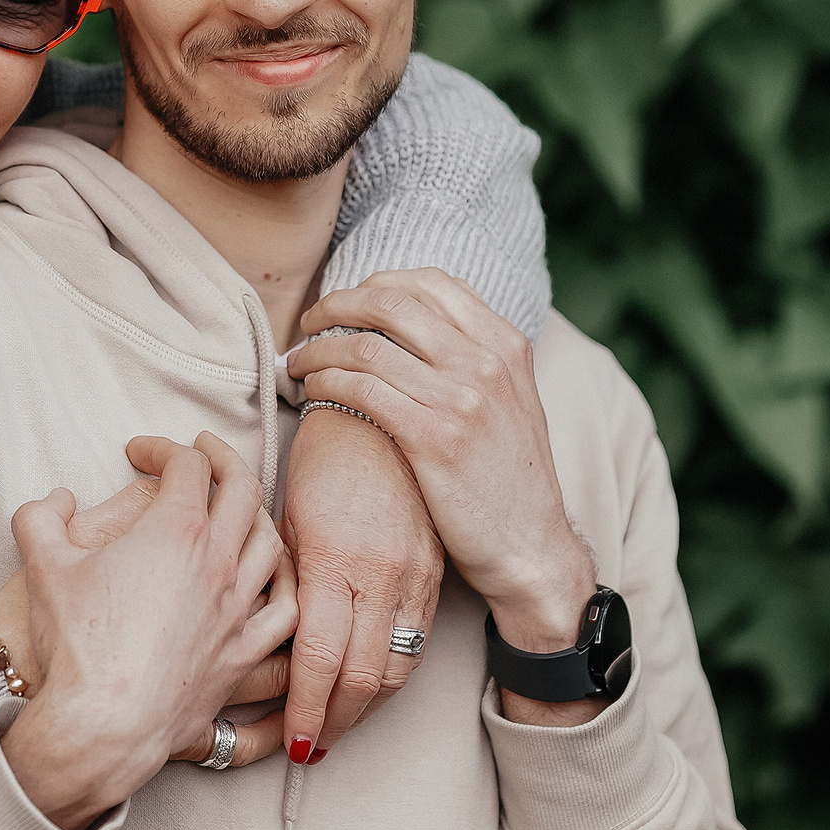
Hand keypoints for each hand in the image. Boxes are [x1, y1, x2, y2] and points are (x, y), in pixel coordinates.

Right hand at [0, 449, 294, 732]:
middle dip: (223, 460)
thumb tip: (53, 500)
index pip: (186, 465)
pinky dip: (286, 584)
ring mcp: (238, 610)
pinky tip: (275, 578)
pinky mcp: (243, 654)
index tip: (141, 453)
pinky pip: (287, 610)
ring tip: (240, 508)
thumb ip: (40, 517)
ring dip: (257, 514)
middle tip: (203, 453)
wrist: (100, 724)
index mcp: (176, 531)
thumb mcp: (42, 566)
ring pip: (272, 544)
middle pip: (243, 489)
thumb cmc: (75, 646)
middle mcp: (218, 563)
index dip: (162, 448)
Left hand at [277, 409, 443, 762]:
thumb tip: (271, 634)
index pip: (320, 659)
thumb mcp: (289, 514)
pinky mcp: (434, 572)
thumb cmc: (325, 456)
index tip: (292, 741)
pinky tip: (369, 685)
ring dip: (366, 707)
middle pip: (362, 678)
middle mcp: (379, 574)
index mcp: (332, 559)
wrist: (384, 414)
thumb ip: (286, 577)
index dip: (306, 711)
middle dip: (335, 724)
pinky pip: (416, 640)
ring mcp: (412, 575)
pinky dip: (391, 673)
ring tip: (338, 726)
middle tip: (311, 749)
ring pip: (395, 667)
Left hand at [288, 270, 605, 725]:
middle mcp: (486, 361)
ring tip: (298, 363)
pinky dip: (325, 381)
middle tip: (308, 324)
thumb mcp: (512, 401)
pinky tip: (312, 392)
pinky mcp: (434, 438)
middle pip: (392, 301)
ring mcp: (462, 398)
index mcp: (506, 343)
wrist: (531, 547)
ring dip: (318, 348)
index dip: (375, 283)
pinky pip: (361, 388)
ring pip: (366, 344)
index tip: (346, 303)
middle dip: (337, 305)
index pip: (430, 282)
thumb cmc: (509, 479)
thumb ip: (475, 358)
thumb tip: (421, 325)